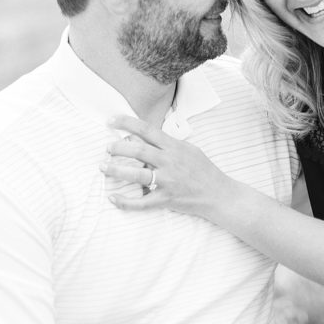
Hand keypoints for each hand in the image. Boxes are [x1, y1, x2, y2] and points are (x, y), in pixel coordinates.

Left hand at [100, 115, 230, 218]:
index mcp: (174, 147)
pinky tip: (113, 199)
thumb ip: (167, 143)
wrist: (220, 195)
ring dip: (117, 170)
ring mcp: (168, 181)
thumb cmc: (204, 171)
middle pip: (138, 150)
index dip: (126, 122)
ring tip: (103, 167)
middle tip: (107, 148)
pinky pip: (143, 202)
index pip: (147, 129)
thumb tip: (145, 135)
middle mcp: (170, 161)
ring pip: (137, 175)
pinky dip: (126, 202)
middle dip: (118, 148)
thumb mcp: (189, 149)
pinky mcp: (167, 199)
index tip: (110, 120)